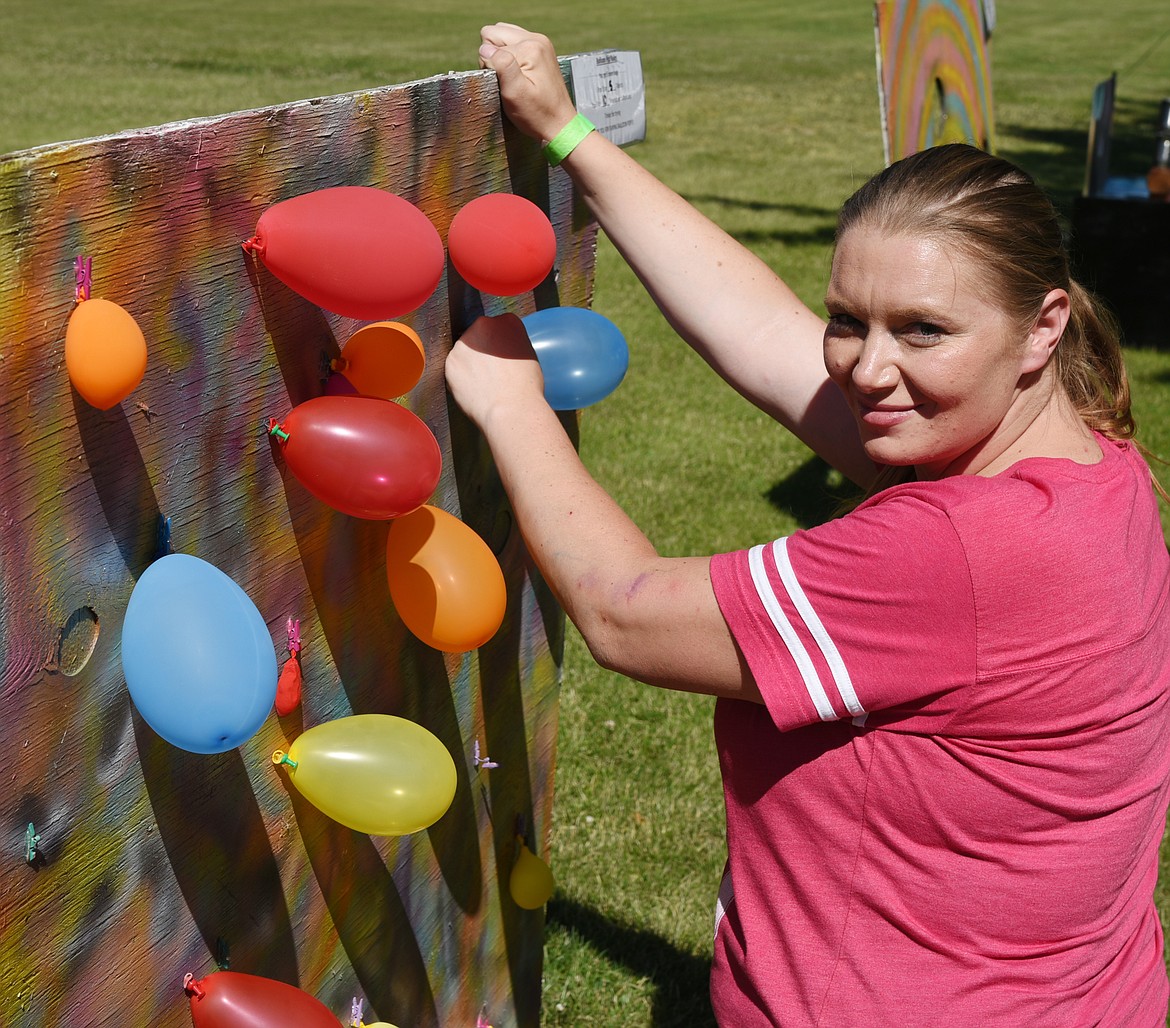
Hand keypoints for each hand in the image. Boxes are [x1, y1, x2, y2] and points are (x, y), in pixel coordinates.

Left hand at [446, 314, 546, 430]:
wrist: (510, 409)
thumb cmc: (525, 388)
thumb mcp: (528, 356)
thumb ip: (512, 344)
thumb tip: (502, 349)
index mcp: (508, 321)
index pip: (499, 326)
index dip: (500, 345)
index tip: (502, 359)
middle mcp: (484, 324)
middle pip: (479, 335)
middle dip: (482, 351)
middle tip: (492, 372)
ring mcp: (465, 342)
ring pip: (465, 352)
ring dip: (470, 364)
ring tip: (484, 384)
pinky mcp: (451, 360)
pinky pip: (455, 368)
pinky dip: (461, 378)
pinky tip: (474, 389)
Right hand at [478, 23, 578, 142]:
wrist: (560, 125)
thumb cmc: (537, 114)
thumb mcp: (515, 93)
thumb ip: (501, 65)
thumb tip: (485, 48)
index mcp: (530, 47)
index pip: (488, 44)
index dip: (490, 67)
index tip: (505, 85)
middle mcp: (536, 39)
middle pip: (494, 33)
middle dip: (494, 56)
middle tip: (508, 80)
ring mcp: (540, 42)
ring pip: (503, 35)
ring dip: (501, 55)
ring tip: (513, 77)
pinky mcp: (541, 49)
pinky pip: (514, 42)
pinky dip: (511, 56)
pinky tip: (519, 73)